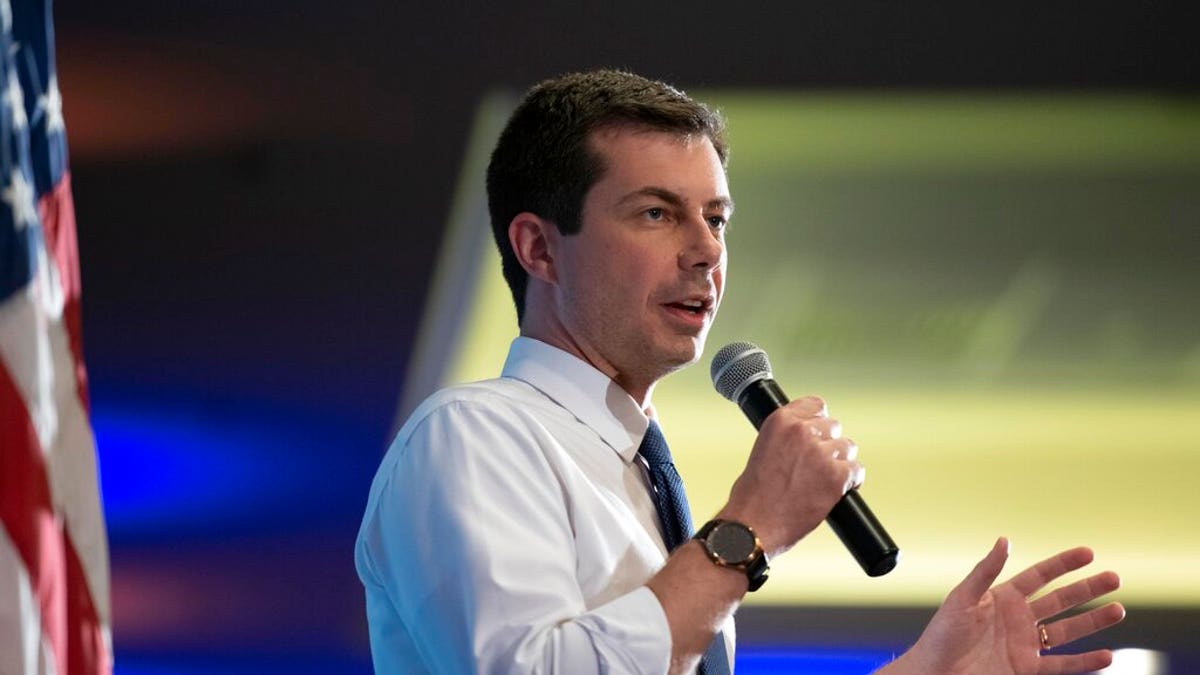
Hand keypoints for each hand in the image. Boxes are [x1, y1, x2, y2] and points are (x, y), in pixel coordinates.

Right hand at [719, 396, 862, 556]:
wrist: (753, 525)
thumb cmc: (752, 496)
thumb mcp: (762, 449)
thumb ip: (786, 438)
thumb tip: (808, 438)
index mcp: (780, 420)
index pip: (816, 404)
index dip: (818, 421)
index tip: (818, 434)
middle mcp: (802, 431)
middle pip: (834, 426)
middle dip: (828, 444)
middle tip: (816, 466)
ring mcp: (821, 453)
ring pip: (847, 447)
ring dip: (839, 462)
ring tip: (823, 481)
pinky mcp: (836, 476)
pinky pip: (857, 471)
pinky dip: (851, 482)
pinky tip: (837, 491)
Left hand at [887, 538, 1124, 674]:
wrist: (935, 671)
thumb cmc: (942, 633)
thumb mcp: (962, 598)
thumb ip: (986, 571)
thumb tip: (1005, 540)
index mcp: (1002, 597)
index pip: (1039, 576)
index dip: (1063, 564)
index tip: (1089, 553)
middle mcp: (1018, 618)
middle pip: (1060, 599)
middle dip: (1087, 589)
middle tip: (1114, 578)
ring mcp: (1025, 644)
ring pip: (1067, 630)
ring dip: (1093, 621)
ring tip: (1118, 610)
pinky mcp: (1026, 669)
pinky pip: (1062, 665)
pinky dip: (1085, 662)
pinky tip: (1106, 655)